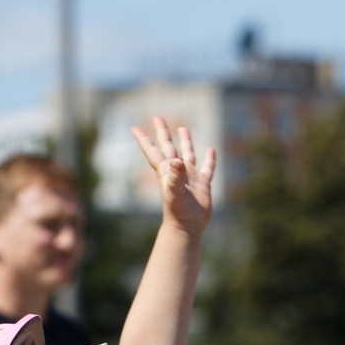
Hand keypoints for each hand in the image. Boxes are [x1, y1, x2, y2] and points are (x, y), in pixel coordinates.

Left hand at [131, 116, 215, 236]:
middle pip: (168, 146)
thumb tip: (177, 161)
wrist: (188, 227)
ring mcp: (190, 176)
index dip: (143, 139)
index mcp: (166, 171)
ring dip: (185, 141)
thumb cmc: (178, 212)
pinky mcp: (203, 183)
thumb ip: (175, 177)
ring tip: (182, 127)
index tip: (133, 127)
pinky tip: (211, 149)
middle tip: (157, 117)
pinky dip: (210, 158)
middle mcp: (177, 171)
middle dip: (163, 132)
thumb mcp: (175, 193)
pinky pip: (207, 167)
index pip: (153, 151)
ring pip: (187, 153)